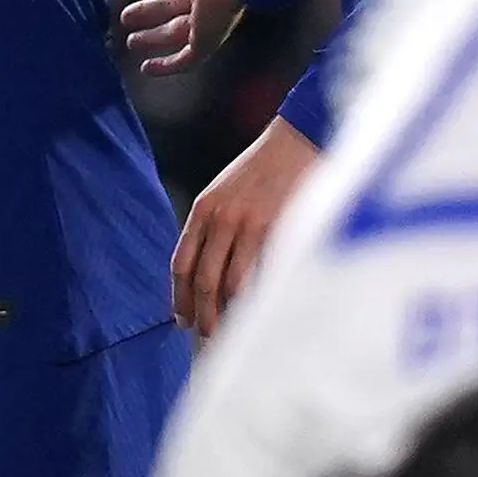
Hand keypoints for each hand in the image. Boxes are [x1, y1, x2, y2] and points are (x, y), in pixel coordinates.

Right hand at [123, 0, 244, 75]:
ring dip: (152, 39)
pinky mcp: (207, 39)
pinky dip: (166, 66)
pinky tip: (146, 69)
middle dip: (151, 15)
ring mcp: (208, 20)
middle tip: (127, 20)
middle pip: (174, 10)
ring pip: (175, 34)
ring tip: (130, 42)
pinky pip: (185, 58)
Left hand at [171, 115, 316, 334]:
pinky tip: (259, 314)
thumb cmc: (264, 170)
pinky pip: (262, 275)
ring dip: (228, 313)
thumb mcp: (225, 191)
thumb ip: (214, 226)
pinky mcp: (276, 230)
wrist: (298, 141)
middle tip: (205, 335)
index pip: (182, 263)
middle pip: (203, 279)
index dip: (180, 295)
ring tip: (231, 333)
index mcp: (203, 209)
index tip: (182, 318)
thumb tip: (206, 270)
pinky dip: (257, 299)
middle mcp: (220, 219)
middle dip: (202, 313)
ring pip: (231, 284)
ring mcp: (248, 225)